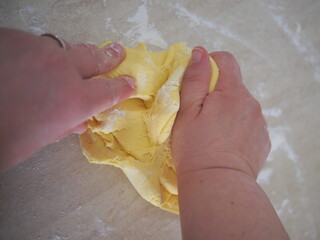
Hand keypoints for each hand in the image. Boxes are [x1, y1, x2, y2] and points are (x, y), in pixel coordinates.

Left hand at [0, 28, 134, 170]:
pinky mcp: (13, 38)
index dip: (123, 87)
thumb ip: (62, 127)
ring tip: (84, 53)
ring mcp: (38, 50)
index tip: (131, 83)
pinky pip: (36, 44)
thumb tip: (78, 122)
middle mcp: (62, 70)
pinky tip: (34, 60)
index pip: (110, 91)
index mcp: (74, 101)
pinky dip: (40, 53)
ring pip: (65, 49)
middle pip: (94, 60)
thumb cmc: (1, 138)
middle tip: (117, 52)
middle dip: (109, 57)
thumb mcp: (38, 140)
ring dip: (76, 54)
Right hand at [172, 47, 287, 239]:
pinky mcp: (263, 140)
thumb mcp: (187, 111)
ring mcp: (260, 123)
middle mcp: (251, 103)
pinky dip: (237, 126)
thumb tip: (200, 52)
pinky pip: (249, 123)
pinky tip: (226, 143)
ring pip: (241, 105)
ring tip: (213, 132)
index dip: (210, 64)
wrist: (217, 185)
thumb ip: (195, 79)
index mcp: (232, 92)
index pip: (226, 60)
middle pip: (233, 84)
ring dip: (228, 110)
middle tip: (201, 114)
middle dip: (217, 92)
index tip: (198, 81)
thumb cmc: (195, 148)